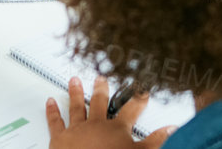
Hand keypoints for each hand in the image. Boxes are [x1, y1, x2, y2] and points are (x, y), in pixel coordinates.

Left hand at [47, 76, 170, 147]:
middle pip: (100, 103)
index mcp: (116, 130)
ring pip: (76, 107)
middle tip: (102, 78)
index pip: (131, 111)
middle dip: (102, 90)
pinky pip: (55, 122)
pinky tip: (50, 101)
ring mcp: (77, 130)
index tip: (142, 91)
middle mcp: (96, 125)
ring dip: (76, 93)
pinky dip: (52, 111)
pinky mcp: (59, 139)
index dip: (138, 101)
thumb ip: (155, 142)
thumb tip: (171, 130)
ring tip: (75, 80)